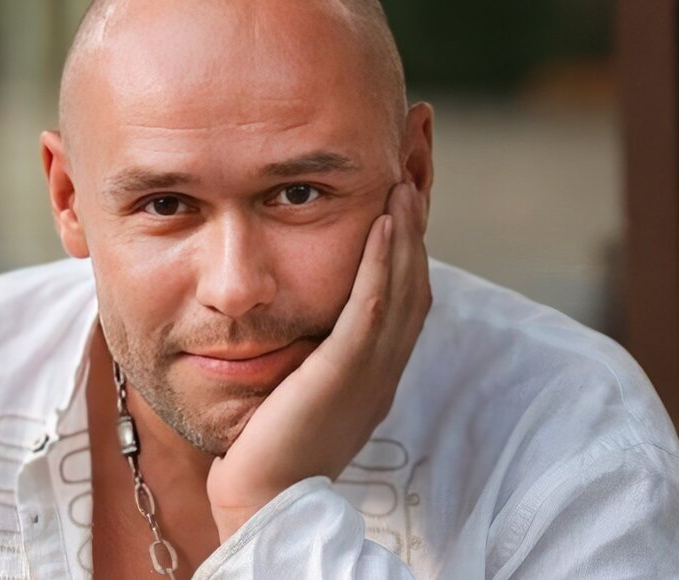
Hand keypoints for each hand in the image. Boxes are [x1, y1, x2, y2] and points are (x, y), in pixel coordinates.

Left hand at [206, 180, 431, 541]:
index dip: (407, 250)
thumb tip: (296, 325)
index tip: (403, 201)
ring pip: (403, 290)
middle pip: (414, 286)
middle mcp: (382, 372)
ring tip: (404, 182)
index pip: (403, 300)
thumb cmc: (265, 451)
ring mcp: (370, 374)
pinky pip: (373, 308)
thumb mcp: (296, 394)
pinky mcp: (345, 374)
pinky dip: (382, 263)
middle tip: (414, 175)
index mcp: (373, 376)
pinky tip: (383, 223)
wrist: (262, 501)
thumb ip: (308, 359)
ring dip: (406, 233)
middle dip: (416, 229)